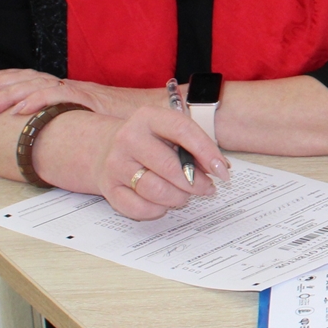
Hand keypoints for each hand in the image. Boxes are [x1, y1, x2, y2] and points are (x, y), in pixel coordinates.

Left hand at [0, 70, 156, 119]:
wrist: (162, 117)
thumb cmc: (131, 125)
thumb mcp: (94, 123)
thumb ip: (74, 125)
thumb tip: (50, 137)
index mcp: (68, 90)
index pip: (28, 80)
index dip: (0, 82)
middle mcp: (70, 86)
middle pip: (25, 79)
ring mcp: (79, 90)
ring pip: (36, 84)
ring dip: (7, 94)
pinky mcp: (90, 97)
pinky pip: (59, 95)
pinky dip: (38, 100)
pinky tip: (20, 108)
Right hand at [38, 105, 227, 220]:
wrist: (104, 149)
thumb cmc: (150, 142)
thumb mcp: (171, 133)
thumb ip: (194, 146)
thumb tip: (218, 169)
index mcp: (148, 118)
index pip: (182, 130)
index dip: (207, 152)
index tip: (222, 171)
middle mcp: (128, 138)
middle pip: (170, 166)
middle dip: (196, 183)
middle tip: (207, 188)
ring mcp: (115, 164)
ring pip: (156, 190)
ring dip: (178, 198)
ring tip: (184, 195)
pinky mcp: (108, 188)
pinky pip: (140, 208)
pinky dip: (158, 210)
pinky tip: (163, 203)